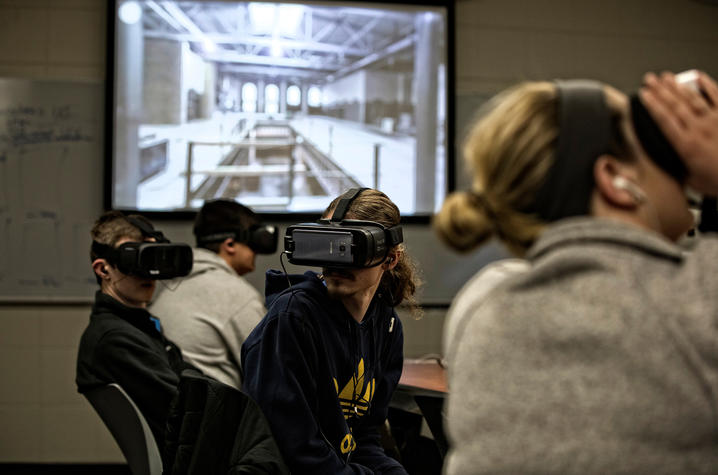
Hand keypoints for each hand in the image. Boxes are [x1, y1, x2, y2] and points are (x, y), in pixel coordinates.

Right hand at [639, 71, 717, 193]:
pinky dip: (707, 85)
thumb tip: (672, 164)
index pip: (664, 120)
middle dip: (660, 90)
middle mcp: (700, 129)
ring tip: (667, 76)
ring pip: (693, 99)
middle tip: (650, 79)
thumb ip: (681, 169)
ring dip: (678, 86)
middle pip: (675, 105)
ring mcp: (715, 121)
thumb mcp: (694, 182)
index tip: (643, 95)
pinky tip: (698, 77)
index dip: (652, 105)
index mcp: (687, 146)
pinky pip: (717, 96)